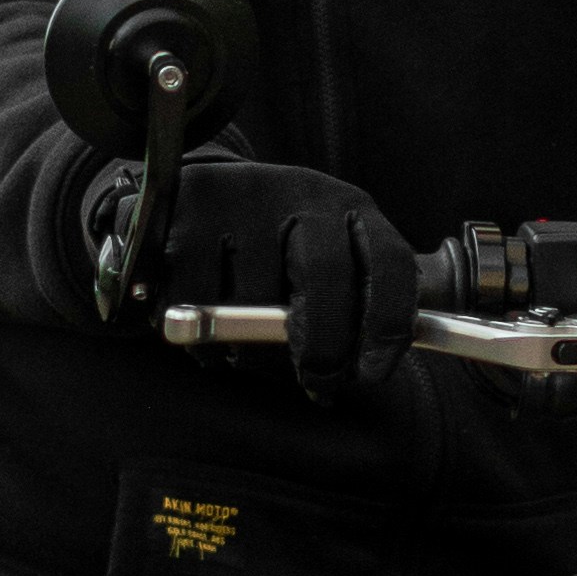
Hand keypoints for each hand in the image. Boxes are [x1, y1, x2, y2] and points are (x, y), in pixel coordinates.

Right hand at [152, 153, 420, 404]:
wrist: (196, 196)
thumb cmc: (278, 247)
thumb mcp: (330, 257)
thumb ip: (351, 307)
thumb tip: (352, 375)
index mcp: (349, 208)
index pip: (389, 260)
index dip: (389, 323)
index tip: (373, 372)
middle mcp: (300, 194)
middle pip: (325, 276)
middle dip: (324, 346)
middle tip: (317, 382)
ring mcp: (240, 202)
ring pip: (255, 301)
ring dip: (256, 351)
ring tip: (252, 352)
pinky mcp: (187, 218)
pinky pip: (199, 304)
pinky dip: (207, 340)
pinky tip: (210, 335)